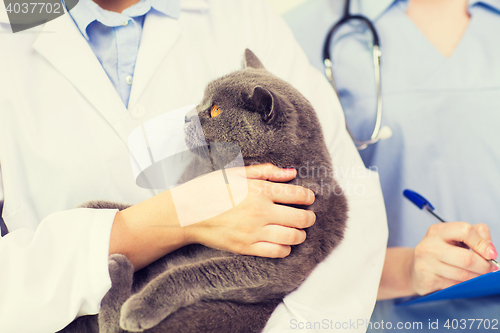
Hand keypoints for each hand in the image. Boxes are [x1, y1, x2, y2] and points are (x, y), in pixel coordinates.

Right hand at [183, 163, 315, 257]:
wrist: (186, 213)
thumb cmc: (210, 189)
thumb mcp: (236, 173)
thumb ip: (266, 171)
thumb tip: (291, 172)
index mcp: (259, 190)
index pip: (298, 195)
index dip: (309, 197)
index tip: (309, 198)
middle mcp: (260, 211)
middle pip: (301, 218)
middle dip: (309, 218)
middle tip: (308, 216)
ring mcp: (253, 231)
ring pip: (292, 237)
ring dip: (301, 234)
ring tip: (298, 231)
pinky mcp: (246, 247)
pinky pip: (276, 252)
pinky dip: (286, 248)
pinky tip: (283, 242)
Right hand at [410, 222, 497, 294]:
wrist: (415, 269)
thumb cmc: (441, 252)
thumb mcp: (455, 237)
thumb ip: (477, 235)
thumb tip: (490, 250)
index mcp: (437, 231)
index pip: (465, 231)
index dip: (482, 243)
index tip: (491, 254)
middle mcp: (429, 246)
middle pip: (466, 258)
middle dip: (484, 266)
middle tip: (490, 269)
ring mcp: (426, 264)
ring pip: (463, 275)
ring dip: (477, 278)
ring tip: (479, 276)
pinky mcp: (426, 281)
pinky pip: (455, 286)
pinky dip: (464, 285)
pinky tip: (463, 281)